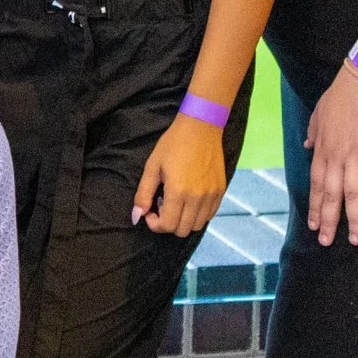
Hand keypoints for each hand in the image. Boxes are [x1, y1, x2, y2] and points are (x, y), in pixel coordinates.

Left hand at [130, 113, 229, 236]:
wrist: (201, 128)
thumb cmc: (173, 144)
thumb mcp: (152, 166)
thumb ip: (143, 194)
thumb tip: (136, 216)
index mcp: (178, 192)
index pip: (167, 226)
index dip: (155, 224)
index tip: (150, 211)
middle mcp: (198, 198)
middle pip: (182, 230)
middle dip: (167, 224)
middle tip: (161, 206)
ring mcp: (212, 196)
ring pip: (197, 225)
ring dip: (183, 221)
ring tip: (175, 202)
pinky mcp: (221, 191)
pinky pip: (209, 215)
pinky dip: (197, 215)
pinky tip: (188, 199)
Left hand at [303, 63, 357, 245]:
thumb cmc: (341, 96)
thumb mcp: (318, 113)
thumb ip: (312, 131)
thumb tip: (305, 144)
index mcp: (322, 150)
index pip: (315, 184)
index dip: (314, 205)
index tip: (312, 224)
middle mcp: (335, 157)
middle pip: (329, 195)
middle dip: (328, 220)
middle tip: (326, 242)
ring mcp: (355, 156)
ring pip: (352, 194)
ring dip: (354, 218)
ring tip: (356, 240)